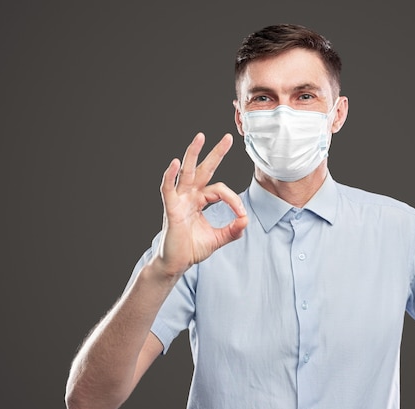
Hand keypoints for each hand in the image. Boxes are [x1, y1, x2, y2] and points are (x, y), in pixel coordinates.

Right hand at [153, 132, 247, 279]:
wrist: (176, 264)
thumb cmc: (192, 249)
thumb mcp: (218, 239)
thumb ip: (232, 230)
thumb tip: (246, 220)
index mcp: (200, 200)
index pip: (220, 190)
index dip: (233, 200)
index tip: (242, 214)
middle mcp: (189, 196)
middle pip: (203, 170)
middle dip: (215, 153)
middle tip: (227, 137)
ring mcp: (179, 200)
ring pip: (187, 172)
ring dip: (193, 154)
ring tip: (200, 137)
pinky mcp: (171, 209)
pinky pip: (168, 189)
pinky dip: (170, 175)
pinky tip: (176, 163)